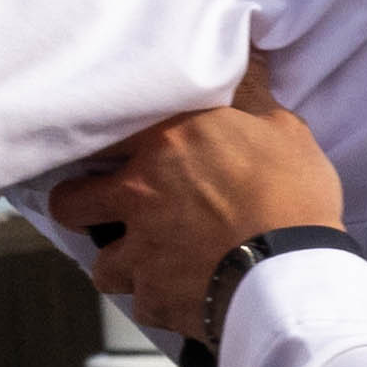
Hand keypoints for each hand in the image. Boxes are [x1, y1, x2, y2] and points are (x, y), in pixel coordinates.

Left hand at [49, 66, 344, 341]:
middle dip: (82, 210)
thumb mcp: (282, 130)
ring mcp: (140, 249)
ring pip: (101, 265)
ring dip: (123, 267)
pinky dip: (160, 303)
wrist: (295, 271)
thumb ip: (253, 99)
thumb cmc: (293, 195)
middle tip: (109, 214)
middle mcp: (138, 192)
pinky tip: (183, 297)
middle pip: (70, 202)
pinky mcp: (153, 296)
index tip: (112, 155)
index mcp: (166, 141)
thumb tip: (250, 61)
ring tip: (151, 266)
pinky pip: (143, 305)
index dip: (103, 147)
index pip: (102, 131)